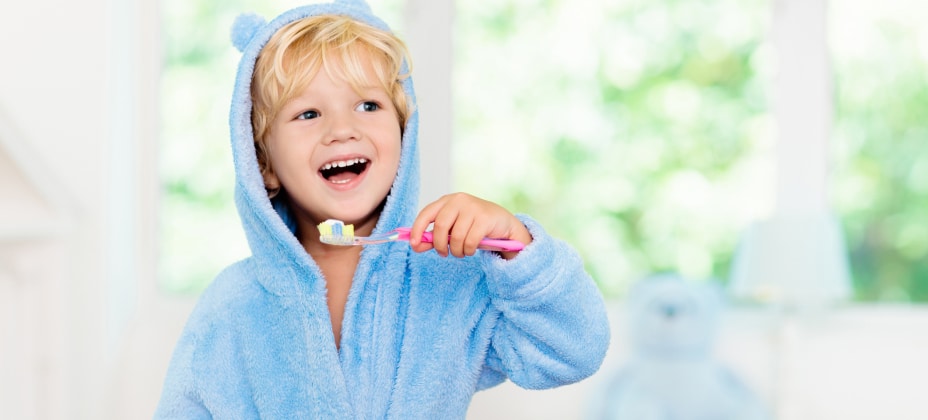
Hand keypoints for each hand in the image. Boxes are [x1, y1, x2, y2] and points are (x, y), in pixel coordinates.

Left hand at [409, 193, 531, 259]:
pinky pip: (470, 241)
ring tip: (461, 252)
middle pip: (440, 226)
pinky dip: (468, 251)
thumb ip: (434, 237)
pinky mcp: (485, 218)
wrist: (503, 224)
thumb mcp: (452, 229)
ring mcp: (473, 208)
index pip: (426, 213)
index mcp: (447, 201)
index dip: (417, 229)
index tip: (414, 244)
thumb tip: (416, 245)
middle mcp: (459, 200)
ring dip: (456, 251)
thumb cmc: (474, 226)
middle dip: (439, 245)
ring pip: (456, 237)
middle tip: (444, 254)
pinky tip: (471, 250)